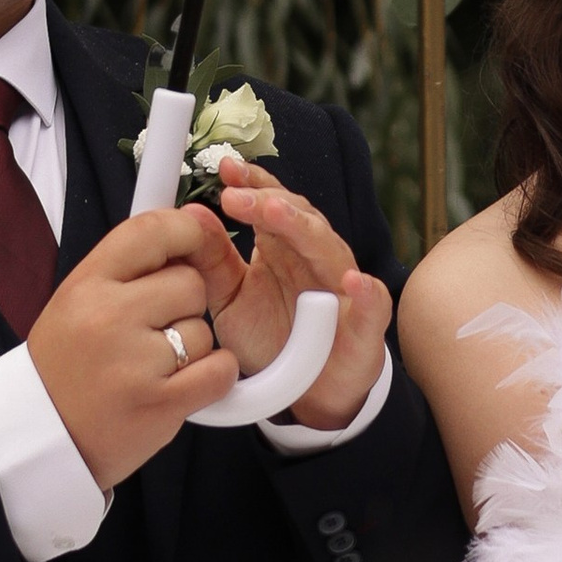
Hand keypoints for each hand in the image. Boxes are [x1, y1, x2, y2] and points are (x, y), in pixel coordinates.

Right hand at [23, 204, 242, 487]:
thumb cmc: (66, 365)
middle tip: (155, 328)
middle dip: (185, 303)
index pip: (151, 231)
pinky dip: (213, 375)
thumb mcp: (77, 301)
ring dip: (192, 346)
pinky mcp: (161, 404)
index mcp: (85, 285)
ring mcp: (136, 363)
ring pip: (203, 330)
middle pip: (190, 283)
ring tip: (154, 364)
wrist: (44, 435)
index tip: (193, 242)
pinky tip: (184, 381)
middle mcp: (109, 318)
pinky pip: (219, 370)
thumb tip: (189, 230)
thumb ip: (126, 269)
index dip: (186, 231)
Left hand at [206, 152, 394, 432]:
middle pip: (297, 218)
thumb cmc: (271, 338)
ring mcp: (343, 289)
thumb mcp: (230, 301)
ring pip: (329, 250)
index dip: (250, 184)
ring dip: (305, 230)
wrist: (307, 392)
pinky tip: (354, 283)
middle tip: (236, 193)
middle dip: (268, 202)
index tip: (224, 169)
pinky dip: (367, 294)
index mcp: (283, 247)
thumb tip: (190, 214)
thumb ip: (212, 262)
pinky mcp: (365, 327)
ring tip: (277, 213)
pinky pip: (372, 307)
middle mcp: (315, 258)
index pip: (270, 204)